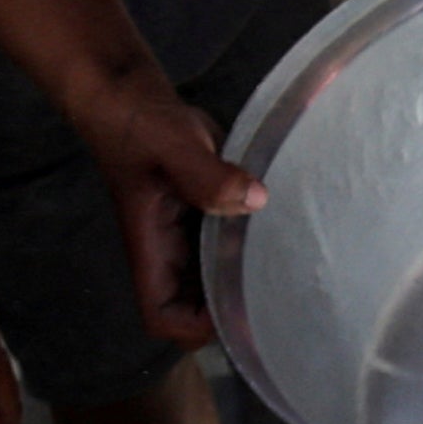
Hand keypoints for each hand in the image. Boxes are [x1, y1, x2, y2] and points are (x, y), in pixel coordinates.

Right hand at [54, 58, 267, 347]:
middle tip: (285, 293)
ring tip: (293, 267)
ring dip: (245, 276)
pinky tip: (285, 228)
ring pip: (214, 276)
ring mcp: (186, 232)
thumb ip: (206, 176)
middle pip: (195, 308)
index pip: (162, 316)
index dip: (195, 327)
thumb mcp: (172, 145)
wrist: (129, 95)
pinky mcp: (205, 209)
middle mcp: (168, 250)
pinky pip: (227, 241)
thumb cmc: (137, 125)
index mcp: (151, 249)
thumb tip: (254, 201)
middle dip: (231, 309)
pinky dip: (251, 241)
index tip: (238, 309)